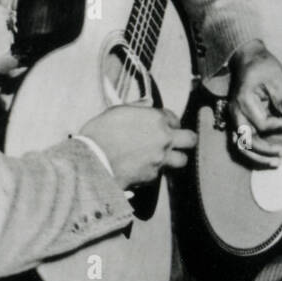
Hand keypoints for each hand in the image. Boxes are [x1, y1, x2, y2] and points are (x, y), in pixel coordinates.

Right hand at [79, 105, 196, 189]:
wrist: (92, 161)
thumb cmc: (100, 133)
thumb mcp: (117, 111)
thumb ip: (138, 108)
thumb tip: (147, 104)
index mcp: (156, 119)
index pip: (175, 118)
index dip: (169, 122)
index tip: (163, 126)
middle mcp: (164, 138)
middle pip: (190, 139)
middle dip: (184, 140)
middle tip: (174, 141)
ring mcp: (160, 158)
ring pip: (182, 160)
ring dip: (175, 158)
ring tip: (162, 157)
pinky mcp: (153, 176)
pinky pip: (162, 173)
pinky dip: (155, 171)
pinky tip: (143, 167)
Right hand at [225, 40, 281, 167]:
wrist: (246, 60)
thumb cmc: (262, 67)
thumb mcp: (276, 78)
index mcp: (244, 100)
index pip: (262, 124)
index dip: (279, 126)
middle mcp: (235, 112)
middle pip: (247, 140)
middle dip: (267, 150)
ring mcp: (234, 118)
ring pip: (240, 146)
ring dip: (258, 157)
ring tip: (277, 162)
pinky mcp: (237, 121)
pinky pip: (240, 142)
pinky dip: (252, 152)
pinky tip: (267, 157)